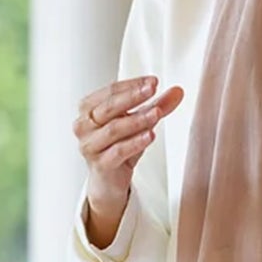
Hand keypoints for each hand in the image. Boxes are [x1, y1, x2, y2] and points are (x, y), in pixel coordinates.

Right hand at [74, 76, 183, 246]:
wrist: (108, 181)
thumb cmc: (118, 146)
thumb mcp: (138, 123)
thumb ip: (156, 106)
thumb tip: (178, 91)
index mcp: (88, 109)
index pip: (109, 91)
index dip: (132, 84)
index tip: (152, 81)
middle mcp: (83, 126)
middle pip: (108, 107)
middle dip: (132, 97)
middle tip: (152, 89)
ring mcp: (90, 146)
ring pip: (114, 129)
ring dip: (137, 119)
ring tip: (156, 113)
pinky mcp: (100, 165)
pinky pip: (118, 151)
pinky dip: (135, 142)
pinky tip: (150, 135)